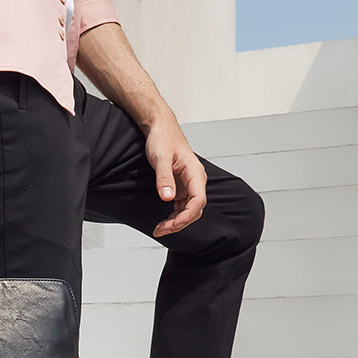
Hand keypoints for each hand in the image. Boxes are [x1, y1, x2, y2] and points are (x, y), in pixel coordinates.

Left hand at [144, 119, 206, 236]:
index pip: (198, 200)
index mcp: (195, 173)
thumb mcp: (160, 158)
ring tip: (159, 229)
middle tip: (160, 230)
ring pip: (188, 209)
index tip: (173, 225)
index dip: (187, 216)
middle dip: (179, 223)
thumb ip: (164, 178)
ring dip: (175, 222)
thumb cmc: (162, 139)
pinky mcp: (181, 186)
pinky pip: (181, 205)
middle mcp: (195, 180)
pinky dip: (173, 215)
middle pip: (194, 209)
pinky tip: (163, 221)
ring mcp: (188, 184)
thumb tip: (167, 198)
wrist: (160, 128)